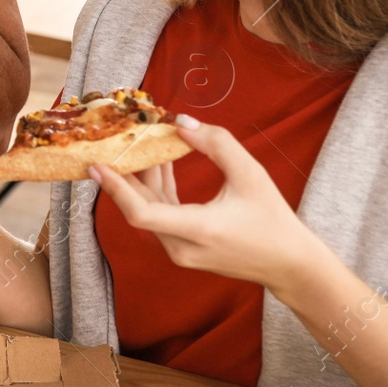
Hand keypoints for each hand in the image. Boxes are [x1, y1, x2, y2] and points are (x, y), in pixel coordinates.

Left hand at [92, 117, 318, 294]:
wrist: (290, 265)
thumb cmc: (273, 219)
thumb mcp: (251, 174)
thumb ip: (216, 144)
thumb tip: (180, 121)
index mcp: (197, 230)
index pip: (141, 214)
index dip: (116, 188)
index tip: (96, 165)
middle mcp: (182, 246)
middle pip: (139, 208)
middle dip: (123, 174)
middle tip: (109, 143)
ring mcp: (181, 251)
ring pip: (149, 211)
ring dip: (142, 180)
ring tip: (136, 145)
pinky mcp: (184, 249)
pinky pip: (161, 217)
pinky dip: (157, 191)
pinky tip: (159, 163)